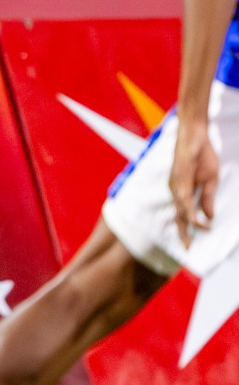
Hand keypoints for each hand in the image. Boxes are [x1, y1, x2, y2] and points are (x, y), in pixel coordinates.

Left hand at [170, 124, 219, 247]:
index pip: (182, 213)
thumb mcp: (210, 180)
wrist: (195, 135)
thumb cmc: (202, 156)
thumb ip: (207, 198)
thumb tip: (208, 216)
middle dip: (182, 233)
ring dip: (186, 227)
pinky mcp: (181, 179)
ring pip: (180, 211)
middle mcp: (175, 190)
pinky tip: (199, 222)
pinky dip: (192, 213)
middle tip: (187, 249)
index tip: (190, 242)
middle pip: (178, 216)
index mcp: (181, 190)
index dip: (186, 228)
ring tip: (191, 241)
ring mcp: (176, 185)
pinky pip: (185, 200)